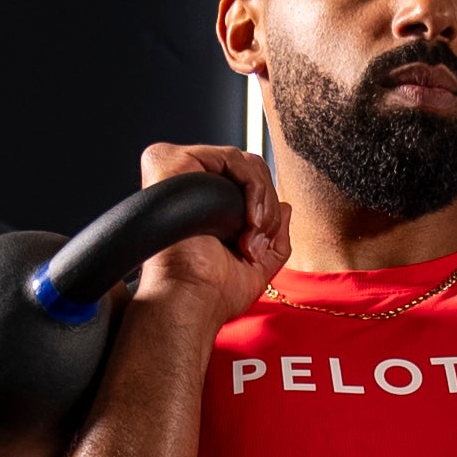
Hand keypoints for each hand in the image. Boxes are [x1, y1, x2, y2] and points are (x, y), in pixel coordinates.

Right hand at [133, 143, 290, 328]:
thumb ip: (274, 234)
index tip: (262, 243)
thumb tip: (286, 207)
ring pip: (242, 161)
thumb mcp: (257, 265)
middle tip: (259, 239)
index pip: (242, 180)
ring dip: (262, 200)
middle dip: (267, 205)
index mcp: (198, 205)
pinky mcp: (170, 161)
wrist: (192, 300)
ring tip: (253, 235)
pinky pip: (229, 157)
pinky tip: (248, 219)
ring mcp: (176, 172)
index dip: (265, 206)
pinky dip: (251, 185)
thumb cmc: (213, 292)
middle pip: (245, 165)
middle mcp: (185, 185)